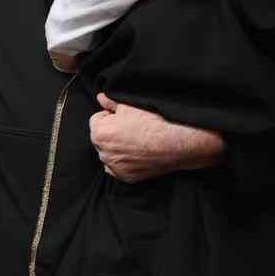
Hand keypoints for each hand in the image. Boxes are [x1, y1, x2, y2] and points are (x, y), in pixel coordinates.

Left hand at [90, 93, 224, 183]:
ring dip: (118, 148)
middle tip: (133, 129)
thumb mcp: (130, 105)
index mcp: (99, 133)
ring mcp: (114, 167)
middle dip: (113, 132)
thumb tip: (101, 98)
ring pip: (110, 154)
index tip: (126, 117)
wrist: (176, 143)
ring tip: (138, 141)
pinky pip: (119, 168)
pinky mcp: (126, 177)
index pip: (98, 120)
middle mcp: (103, 153)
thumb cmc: (153, 122)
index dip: (112, 116)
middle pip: (103, 138)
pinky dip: (125, 162)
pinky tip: (139, 154)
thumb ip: (110, 102)